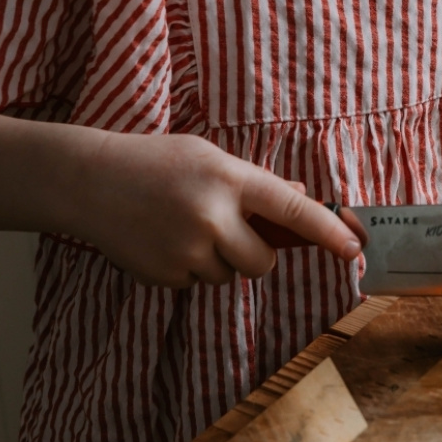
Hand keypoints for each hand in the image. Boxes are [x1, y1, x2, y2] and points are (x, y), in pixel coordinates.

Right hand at [74, 131, 362, 288]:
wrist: (89, 181)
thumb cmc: (156, 162)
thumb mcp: (209, 157)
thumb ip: (255, 182)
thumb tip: (299, 197)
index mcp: (229, 179)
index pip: (291, 210)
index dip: (326, 231)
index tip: (353, 250)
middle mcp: (212, 217)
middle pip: (262, 262)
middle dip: (253, 254)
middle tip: (225, 229)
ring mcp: (187, 251)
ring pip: (229, 276)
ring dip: (217, 260)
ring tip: (182, 226)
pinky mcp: (165, 275)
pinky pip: (197, 283)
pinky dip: (188, 268)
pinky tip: (162, 239)